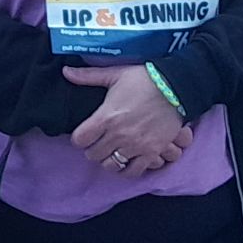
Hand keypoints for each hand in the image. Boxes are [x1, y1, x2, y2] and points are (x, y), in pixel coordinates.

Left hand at [64, 64, 191, 173]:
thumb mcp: (115, 75)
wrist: (176, 87)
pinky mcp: (152, 152)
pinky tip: (126, 160)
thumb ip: (88, 76)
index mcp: (106, 116)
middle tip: (98, 142)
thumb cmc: (144, 79)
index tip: (84, 134)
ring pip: (111, 165)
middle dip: (92, 149)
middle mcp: (119, 134)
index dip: (79, 138)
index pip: (80, 139)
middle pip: (93, 155)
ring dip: (108, 160)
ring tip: (111, 152)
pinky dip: (127, 168)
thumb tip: (65, 71)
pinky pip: (133, 171)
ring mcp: (136, 145)